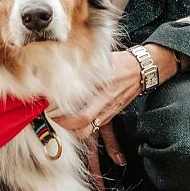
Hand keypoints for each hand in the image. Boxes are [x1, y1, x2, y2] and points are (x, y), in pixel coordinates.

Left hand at [57, 45, 179, 142]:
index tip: (48, 100)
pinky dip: (83, 130)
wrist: (142, 70)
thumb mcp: (102, 59)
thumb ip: (84, 66)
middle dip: (64, 121)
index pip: (78, 97)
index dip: (61, 102)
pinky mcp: (111, 116)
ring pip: (88, 129)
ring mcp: (109, 110)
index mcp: (101, 83)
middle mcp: (104, 99)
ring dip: (73, 130)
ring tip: (61, 121)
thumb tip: (61, 67)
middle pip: (82, 119)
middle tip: (51, 115)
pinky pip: (97, 130)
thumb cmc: (120, 62)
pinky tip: (76, 124)